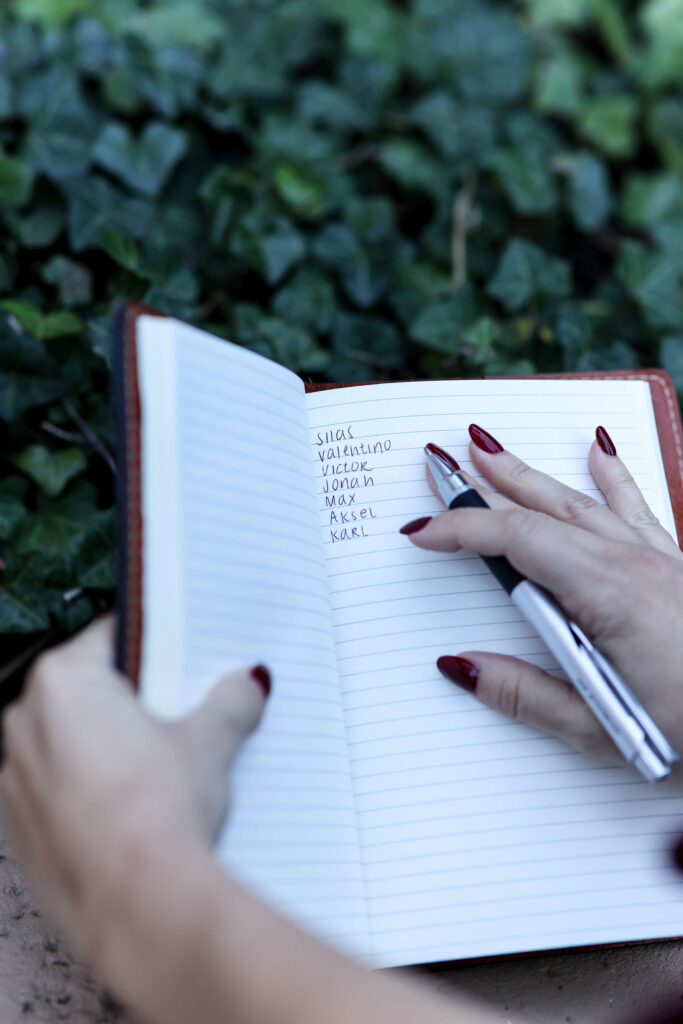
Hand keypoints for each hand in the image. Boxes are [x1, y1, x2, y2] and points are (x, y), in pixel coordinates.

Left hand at [0, 615, 267, 964]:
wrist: (138, 907)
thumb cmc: (159, 811)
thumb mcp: (210, 740)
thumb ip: (229, 700)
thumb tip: (246, 685)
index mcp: (62, 681)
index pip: (110, 636)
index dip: (151, 647)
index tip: (177, 661)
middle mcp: (24, 724)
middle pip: (85, 691)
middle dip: (129, 700)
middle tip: (178, 716)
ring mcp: (14, 781)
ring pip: (67, 744)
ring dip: (105, 749)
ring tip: (161, 770)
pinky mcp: (19, 832)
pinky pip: (57, 792)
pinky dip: (89, 793)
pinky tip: (135, 811)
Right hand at [404, 426, 682, 762]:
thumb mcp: (599, 729)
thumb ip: (524, 694)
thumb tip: (460, 664)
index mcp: (610, 595)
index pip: (518, 542)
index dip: (463, 529)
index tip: (420, 529)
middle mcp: (634, 563)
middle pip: (544, 508)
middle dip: (487, 481)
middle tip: (444, 456)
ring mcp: (658, 560)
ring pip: (581, 501)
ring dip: (531, 474)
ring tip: (493, 446)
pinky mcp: (675, 568)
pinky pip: (636, 508)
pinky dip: (613, 478)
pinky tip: (600, 451)